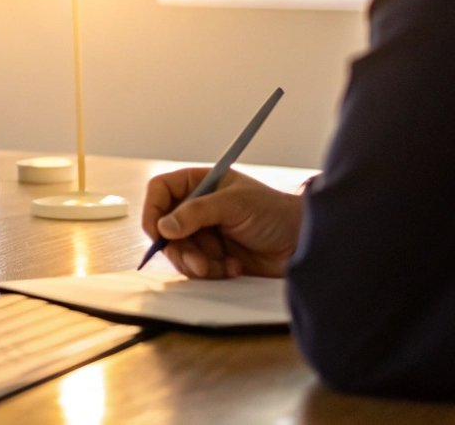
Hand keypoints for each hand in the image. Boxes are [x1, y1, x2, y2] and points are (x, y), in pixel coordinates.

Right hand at [142, 168, 302, 278]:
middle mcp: (196, 208)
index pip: (160, 191)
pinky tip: (234, 267)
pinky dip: (212, 271)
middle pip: (165, 228)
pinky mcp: (213, 257)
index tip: (157, 233)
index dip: (153, 210)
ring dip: (197, 264)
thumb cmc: (272, 212)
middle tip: (199, 264)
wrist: (301, 242)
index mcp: (199, 184)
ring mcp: (203, 233)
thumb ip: (197, 212)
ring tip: (222, 267)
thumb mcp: (234, 205)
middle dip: (180, 249)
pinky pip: (196, 268)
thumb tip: (164, 227)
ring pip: (178, 252)